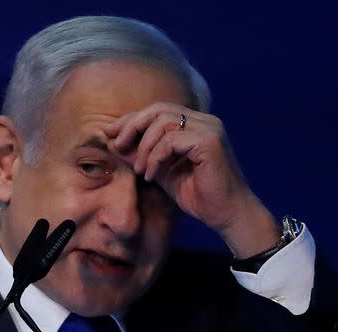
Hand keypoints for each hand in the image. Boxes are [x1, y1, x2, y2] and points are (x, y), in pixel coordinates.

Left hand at [103, 102, 279, 257]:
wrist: (227, 216)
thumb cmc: (198, 196)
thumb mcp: (162, 172)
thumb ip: (142, 155)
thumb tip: (113, 142)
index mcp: (195, 125)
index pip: (158, 111)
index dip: (131, 120)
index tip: (110, 135)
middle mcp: (204, 121)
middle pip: (158, 110)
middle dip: (132, 126)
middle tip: (116, 146)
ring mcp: (209, 129)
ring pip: (163, 123)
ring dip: (144, 147)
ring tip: (139, 170)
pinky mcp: (210, 142)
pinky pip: (171, 141)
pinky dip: (155, 157)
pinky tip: (150, 174)